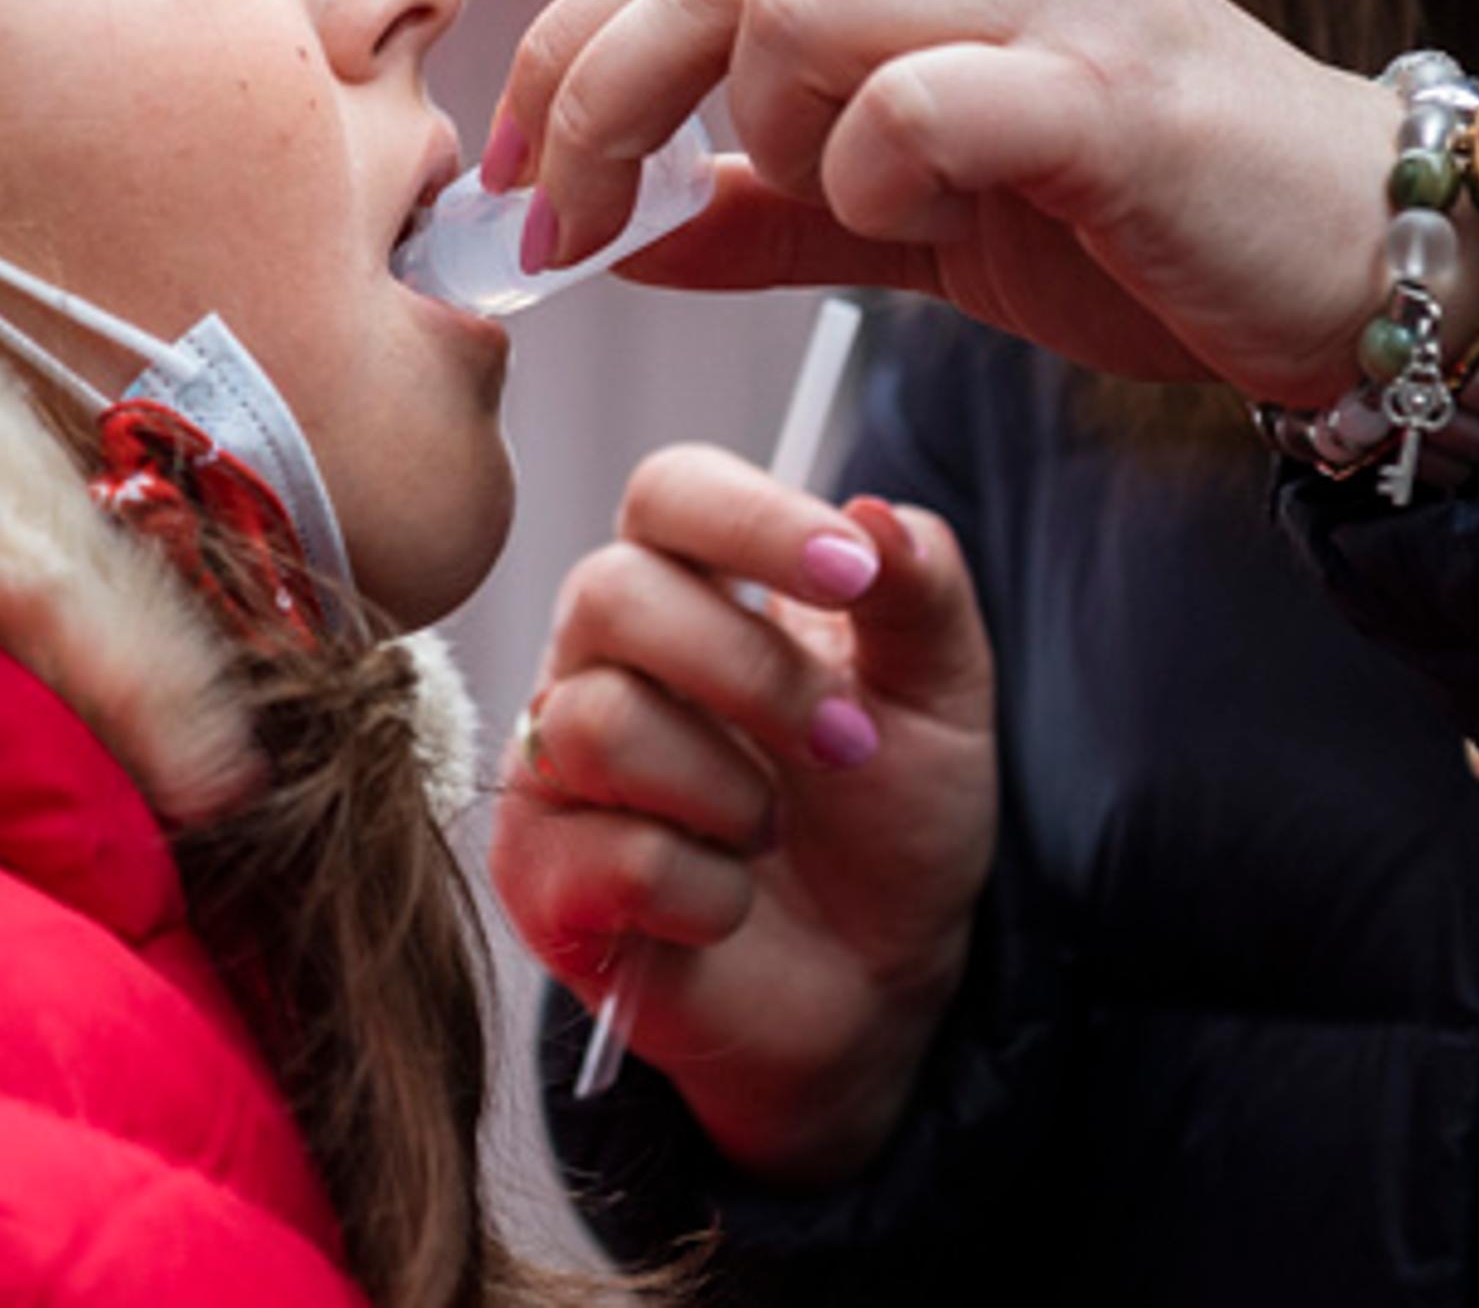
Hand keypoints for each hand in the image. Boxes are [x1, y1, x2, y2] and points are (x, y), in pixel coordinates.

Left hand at [486, 0, 1406, 406]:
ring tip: (802, 203)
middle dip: (598, 89)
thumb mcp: (919, 226)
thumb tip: (618, 232)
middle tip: (557, 214)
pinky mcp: (1107, 89)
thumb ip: (776, 217)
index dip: (577, 45)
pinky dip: (867, 168)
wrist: (1369, 269)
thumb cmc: (1147, 231)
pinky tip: (901, 216)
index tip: (512, 168)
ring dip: (748, 126)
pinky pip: (921, 97)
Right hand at [486, 446, 996, 1184]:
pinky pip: (610, 857)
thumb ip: (920, 592)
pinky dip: (709, 891)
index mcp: (690, 588)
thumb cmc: (886, 822)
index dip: (752, 518)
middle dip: (755, 674)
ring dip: (732, 792)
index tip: (851, 574)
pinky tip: (730, 904)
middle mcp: (599, 660)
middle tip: (847, 744)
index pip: (668, 491)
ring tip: (773, 835)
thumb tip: (878, 512)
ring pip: (599, 724)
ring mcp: (554, 767)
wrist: (870, 986)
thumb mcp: (939, 699)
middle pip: (609, 593)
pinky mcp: (539, 877)